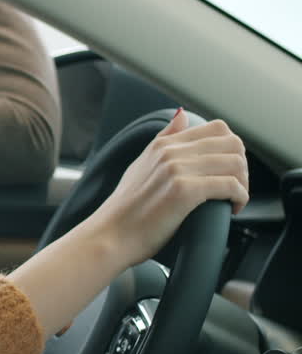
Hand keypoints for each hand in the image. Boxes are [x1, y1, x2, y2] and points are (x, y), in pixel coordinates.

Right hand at [8, 109, 248, 338]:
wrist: (110, 236)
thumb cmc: (125, 210)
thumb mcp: (141, 164)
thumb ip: (164, 139)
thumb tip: (180, 117)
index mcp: (163, 145)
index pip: (216, 129)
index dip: (231, 150)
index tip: (227, 171)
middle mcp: (170, 152)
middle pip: (232, 143)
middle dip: (242, 166)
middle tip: (234, 187)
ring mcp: (176, 169)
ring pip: (235, 163)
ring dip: (243, 183)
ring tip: (233, 199)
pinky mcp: (184, 191)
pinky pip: (230, 185)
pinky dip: (239, 197)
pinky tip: (231, 208)